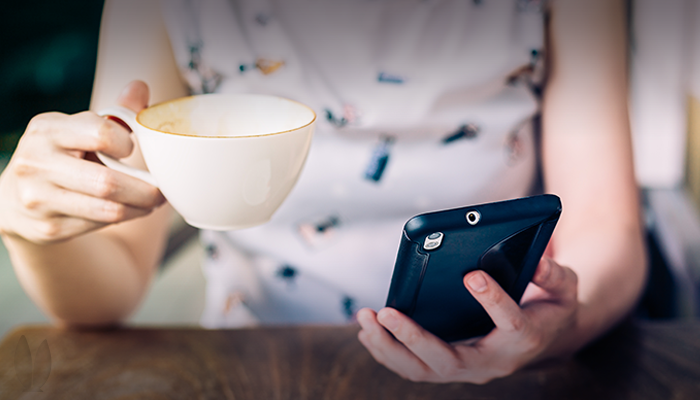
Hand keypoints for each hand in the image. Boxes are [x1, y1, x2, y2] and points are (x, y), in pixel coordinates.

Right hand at [0, 81, 164, 243]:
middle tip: (161, 189)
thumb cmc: (61, 156)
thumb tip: (140, 88)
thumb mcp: (79, 130)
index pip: (101, 133)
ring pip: (109, 209)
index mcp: (47, 129)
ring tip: (152, 201)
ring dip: (140, 207)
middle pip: (108, 182)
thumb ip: (114, 112)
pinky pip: (99, 226)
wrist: (16, 199)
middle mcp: (37, 162)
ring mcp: (39, 198)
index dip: (126, 144)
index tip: (132, 149)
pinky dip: (123, 218)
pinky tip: (130, 211)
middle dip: (146, 189)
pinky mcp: (48, 228)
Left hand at [357, 257, 578, 383]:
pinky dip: (388, 351)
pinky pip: (414, 368)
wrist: (545, 337)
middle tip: (386, 311)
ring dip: (390, 347)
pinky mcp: (450, 368)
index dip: (493, 300)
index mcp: (525, 338)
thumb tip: (535, 259)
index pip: (511, 323)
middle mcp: (494, 362)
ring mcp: (469, 370)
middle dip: (414, 337)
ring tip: (366, 318)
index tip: (472, 275)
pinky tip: (368, 331)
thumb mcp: (564, 288)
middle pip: (450, 360)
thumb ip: (554, 274)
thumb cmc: (550, 307)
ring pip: (423, 370)